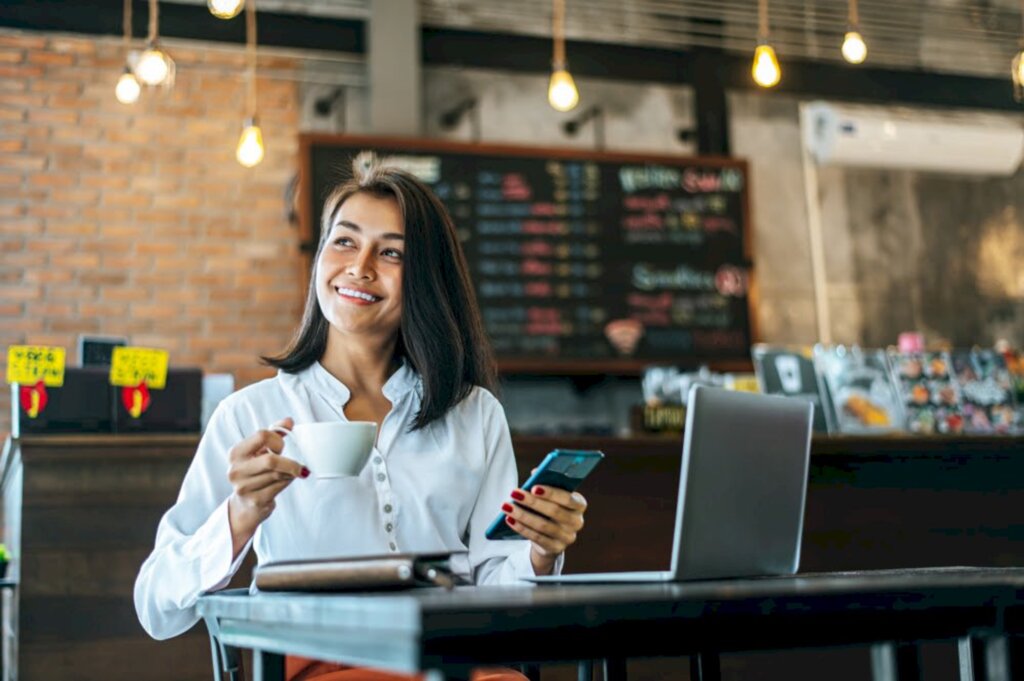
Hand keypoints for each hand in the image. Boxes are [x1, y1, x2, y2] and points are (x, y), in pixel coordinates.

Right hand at [226, 417, 306, 555]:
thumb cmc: (255, 471)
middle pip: (271, 460)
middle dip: (289, 462)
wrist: (245, 505)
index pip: (262, 435)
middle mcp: (236, 470)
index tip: (281, 447)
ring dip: (290, 472)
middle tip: (297, 464)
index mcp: (236, 453)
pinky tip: (286, 480)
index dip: (277, 440)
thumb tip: (289, 421)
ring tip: (290, 472)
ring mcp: (244, 488)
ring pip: (278, 474)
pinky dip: (288, 482)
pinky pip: (280, 487)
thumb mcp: (260, 450)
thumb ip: (274, 433)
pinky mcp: (255, 501)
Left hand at [501, 482, 587, 574]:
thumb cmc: (550, 509)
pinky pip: (536, 537)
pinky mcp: (556, 548)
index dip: (551, 493)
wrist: (552, 536)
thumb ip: (546, 483)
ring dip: (522, 515)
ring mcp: (568, 537)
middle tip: (514, 493)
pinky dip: (521, 528)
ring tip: (507, 506)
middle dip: (532, 502)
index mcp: (579, 505)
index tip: (533, 487)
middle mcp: (577, 522)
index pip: (568, 498)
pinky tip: (509, 519)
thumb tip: (536, 472)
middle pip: (554, 511)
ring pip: (543, 525)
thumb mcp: (551, 496)